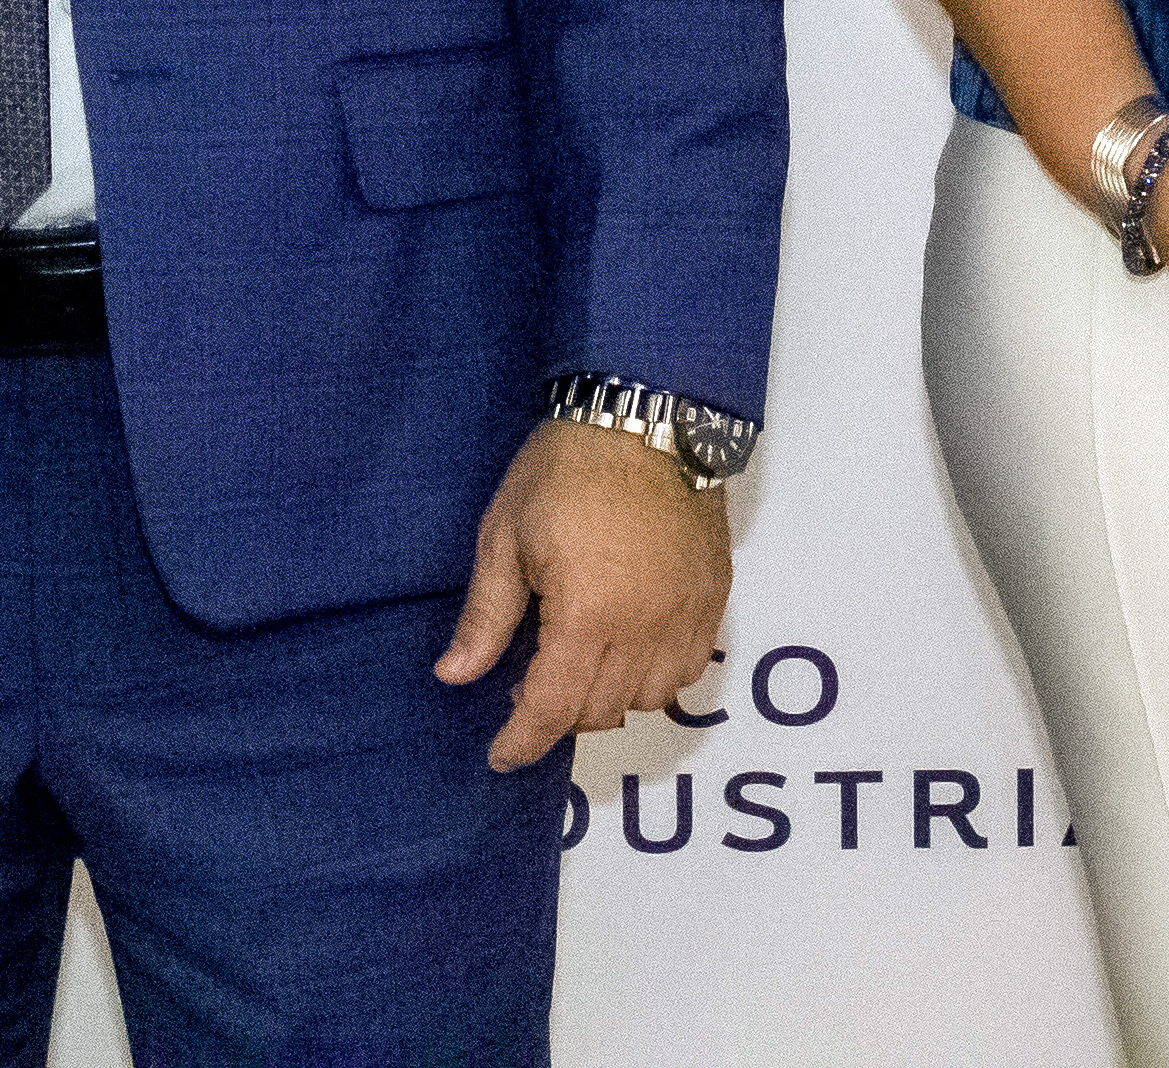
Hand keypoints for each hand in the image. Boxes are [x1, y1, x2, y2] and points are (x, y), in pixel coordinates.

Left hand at [434, 417, 735, 774]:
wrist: (644, 413)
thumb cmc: (564, 468)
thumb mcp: (505, 535)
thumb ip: (487, 616)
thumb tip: (454, 676)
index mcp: (587, 614)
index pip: (554, 708)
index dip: (522, 740)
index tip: (500, 755)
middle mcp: (645, 626)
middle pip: (601, 710)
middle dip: (559, 712)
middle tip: (530, 682)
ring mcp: (686, 614)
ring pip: (651, 698)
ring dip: (609, 697)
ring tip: (580, 663)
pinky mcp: (714, 596)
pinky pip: (690, 667)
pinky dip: (657, 676)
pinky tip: (630, 650)